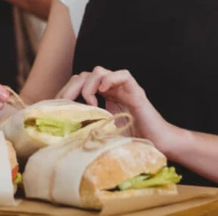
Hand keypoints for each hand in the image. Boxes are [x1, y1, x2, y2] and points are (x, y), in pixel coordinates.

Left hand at [57, 67, 179, 153]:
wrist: (159, 146)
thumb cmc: (132, 142)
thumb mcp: (103, 132)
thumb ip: (89, 124)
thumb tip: (64, 130)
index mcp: (102, 97)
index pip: (80, 84)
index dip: (67, 90)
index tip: (58, 104)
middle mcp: (111, 89)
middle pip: (86, 76)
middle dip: (73, 86)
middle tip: (67, 102)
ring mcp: (123, 89)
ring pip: (100, 72)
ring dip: (89, 85)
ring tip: (90, 102)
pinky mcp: (136, 91)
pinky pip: (123, 74)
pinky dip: (111, 78)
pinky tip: (104, 90)